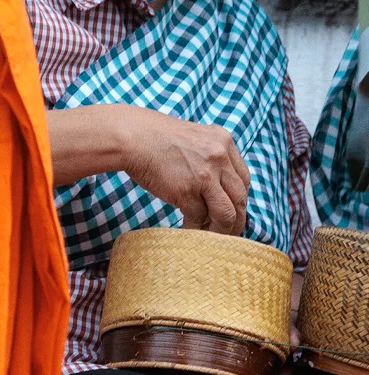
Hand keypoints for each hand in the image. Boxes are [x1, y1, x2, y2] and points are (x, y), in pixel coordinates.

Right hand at [114, 107, 249, 234]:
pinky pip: (199, 217)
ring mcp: (205, 175)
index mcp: (224, 142)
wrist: (131, 136)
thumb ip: (209, 156)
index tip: (232, 210)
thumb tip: (216, 183)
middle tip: (228, 232)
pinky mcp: (186, 190)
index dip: (239, 199)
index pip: (243, 179)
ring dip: (221, 230)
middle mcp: (220, 158)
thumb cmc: (154, 137)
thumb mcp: (193, 138)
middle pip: (240, 198)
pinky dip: (195, 228)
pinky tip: (189, 231)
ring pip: (226, 212)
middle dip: (236, 220)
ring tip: (212, 238)